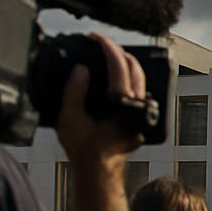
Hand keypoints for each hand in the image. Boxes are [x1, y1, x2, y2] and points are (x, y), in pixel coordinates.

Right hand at [55, 34, 145, 167]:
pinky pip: (137, 90)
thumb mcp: (70, 121)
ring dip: (125, 64)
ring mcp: (141, 112)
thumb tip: (81, 69)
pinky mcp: (139, 117)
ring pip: (140, 79)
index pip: (120, 65)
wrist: (99, 174)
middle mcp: (137, 106)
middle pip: (135, 67)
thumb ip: (74, 93)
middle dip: (119, 51)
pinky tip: (112, 78)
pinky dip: (127, 78)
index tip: (95, 37)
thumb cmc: (84, 151)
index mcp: (122, 104)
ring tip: (106, 56)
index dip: (107, 46)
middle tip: (100, 44)